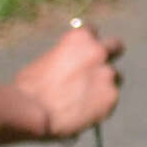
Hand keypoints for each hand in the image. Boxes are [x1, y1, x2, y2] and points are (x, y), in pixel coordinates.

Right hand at [17, 21, 123, 140]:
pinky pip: (110, 101)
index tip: (85, 52)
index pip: (92, 31)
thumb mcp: (47, 62)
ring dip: (105, 85)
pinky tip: (84, 115)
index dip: (88, 43)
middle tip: (103, 68)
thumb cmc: (30, 89)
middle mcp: (97, 51)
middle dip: (111, 55)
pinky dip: (101, 107)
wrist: (32, 113)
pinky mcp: (111, 98)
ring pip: (116, 78)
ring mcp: (107, 75)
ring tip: (86, 101)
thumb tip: (74, 69)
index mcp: (79, 37)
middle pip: (116, 46)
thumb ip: (67, 60)